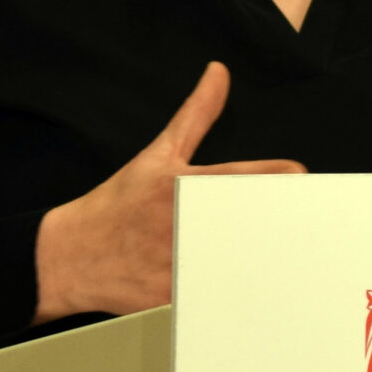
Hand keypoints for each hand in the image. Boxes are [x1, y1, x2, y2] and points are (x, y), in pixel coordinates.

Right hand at [33, 62, 304, 321]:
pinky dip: (232, 297)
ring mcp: (176, 262)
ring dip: (258, 263)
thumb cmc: (118, 204)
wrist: (69, 256)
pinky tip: (254, 295)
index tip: (302, 177)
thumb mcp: (156, 154)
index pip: (240, 178)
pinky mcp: (170, 297)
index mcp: (183, 187)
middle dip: (272, 225)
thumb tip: (219, 73)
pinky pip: (211, 299)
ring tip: (283, 262)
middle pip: (245, 225)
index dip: (277, 178)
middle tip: (297, 226)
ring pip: (233, 266)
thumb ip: (195, 115)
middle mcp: (183, 223)